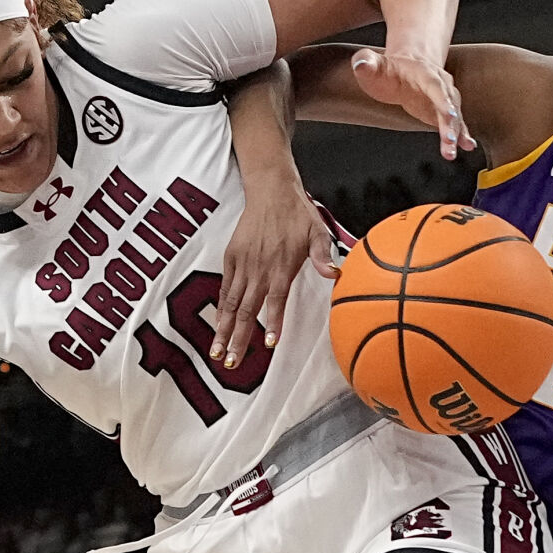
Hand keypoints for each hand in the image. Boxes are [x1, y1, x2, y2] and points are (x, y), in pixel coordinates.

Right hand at [211, 173, 337, 370]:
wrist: (271, 191)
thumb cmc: (298, 214)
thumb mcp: (318, 232)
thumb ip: (322, 256)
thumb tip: (335, 274)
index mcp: (281, 266)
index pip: (275, 300)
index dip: (271, 322)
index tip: (267, 344)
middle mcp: (259, 268)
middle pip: (247, 310)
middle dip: (238, 338)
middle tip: (232, 362)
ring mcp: (242, 263)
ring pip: (231, 303)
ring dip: (224, 330)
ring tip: (217, 353)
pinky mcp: (231, 257)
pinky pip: (225, 288)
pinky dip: (221, 309)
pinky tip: (218, 327)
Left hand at [350, 47, 475, 159]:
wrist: (405, 68)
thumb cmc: (387, 70)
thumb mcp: (373, 65)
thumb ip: (366, 62)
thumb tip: (361, 63)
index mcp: (424, 73)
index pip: (435, 86)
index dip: (443, 100)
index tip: (449, 114)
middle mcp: (440, 85)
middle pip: (449, 104)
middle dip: (451, 123)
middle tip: (450, 141)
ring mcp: (445, 100)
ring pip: (454, 117)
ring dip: (455, 135)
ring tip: (452, 152)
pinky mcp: (445, 114)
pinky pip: (456, 124)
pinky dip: (463, 135)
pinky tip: (468, 146)